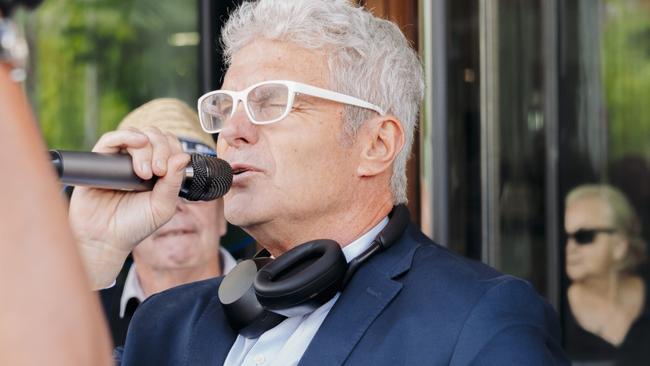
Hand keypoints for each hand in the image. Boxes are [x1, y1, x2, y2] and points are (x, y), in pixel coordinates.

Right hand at [69, 127, 189, 288]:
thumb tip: (183, 156)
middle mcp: (139, 160)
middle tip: (158, 172)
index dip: (172, 150)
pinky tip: (136, 144)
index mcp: (158, 169)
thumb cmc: (135, 225)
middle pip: (155, 136)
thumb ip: (173, 183)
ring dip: (145, 148)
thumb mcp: (162, 207)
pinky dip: (125, 136)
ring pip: (136, 135)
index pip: (170, 145)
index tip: (167, 172)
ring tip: (144, 173)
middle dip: (161, 149)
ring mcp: (119, 159)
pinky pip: (111, 139)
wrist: (105, 239)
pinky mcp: (99, 160)